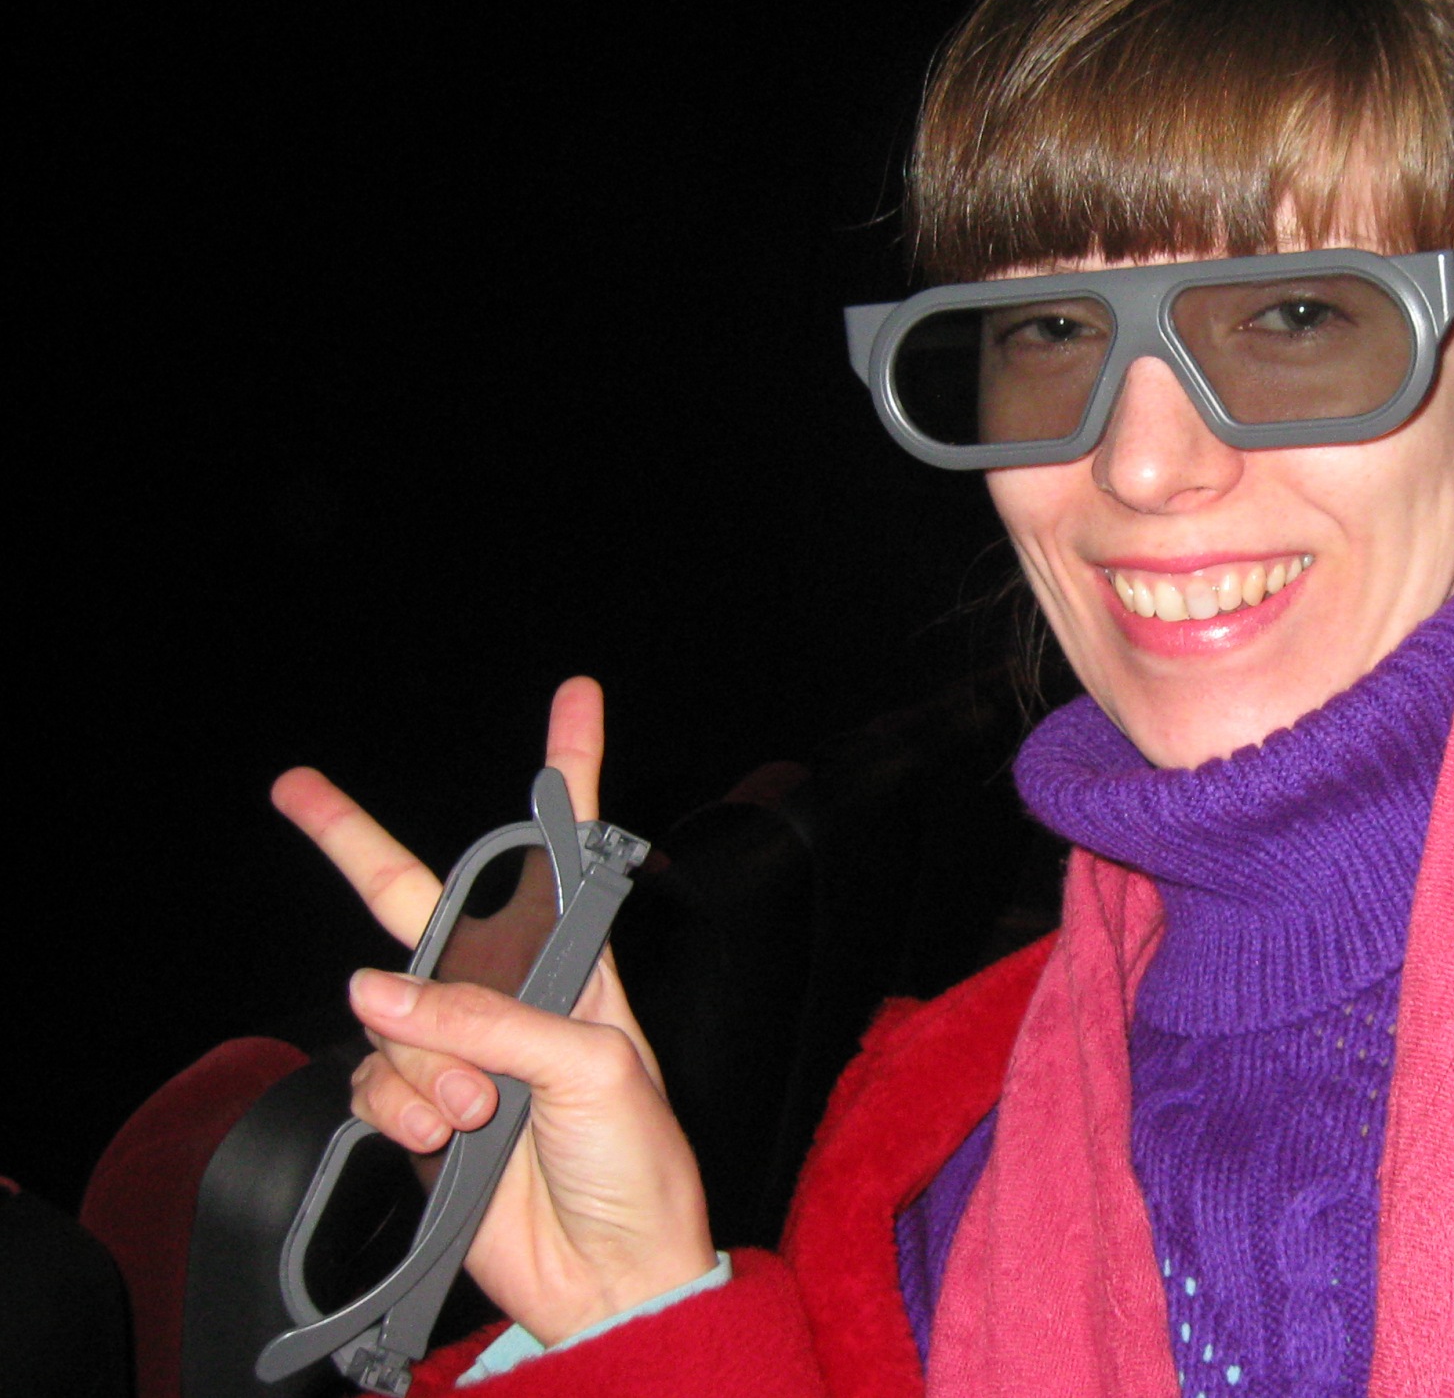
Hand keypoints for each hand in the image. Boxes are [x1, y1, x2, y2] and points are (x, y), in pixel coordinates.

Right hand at [272, 678, 715, 1343]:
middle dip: (356, 848)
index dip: (567, 777)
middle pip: (419, 912)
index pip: (564, 857)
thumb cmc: (637, 1162)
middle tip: (297, 789)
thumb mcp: (591, 1070)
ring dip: (426, 1066)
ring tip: (480, 1115)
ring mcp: (460, 1055)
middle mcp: (510, 1000)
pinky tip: (449, 1138)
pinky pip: (377, 1085)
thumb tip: (374, 989)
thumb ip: (486, 1021)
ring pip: (390, 1018)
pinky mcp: (421, 1114)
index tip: (576, 700)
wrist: (614, 1273)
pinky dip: (404, 1111)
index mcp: (575, 971)